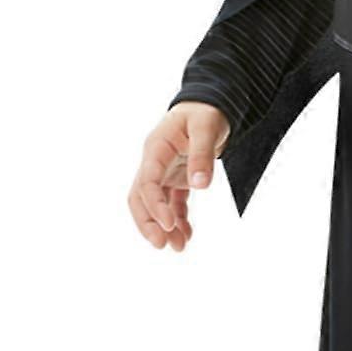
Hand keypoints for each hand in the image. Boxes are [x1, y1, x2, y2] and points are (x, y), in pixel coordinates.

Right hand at [127, 101, 229, 251]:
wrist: (210, 103)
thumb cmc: (205, 111)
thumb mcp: (206, 129)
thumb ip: (202, 156)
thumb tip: (200, 186)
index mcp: (156, 148)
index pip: (147, 182)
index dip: (154, 205)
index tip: (169, 224)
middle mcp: (155, 162)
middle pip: (141, 197)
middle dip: (148, 223)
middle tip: (162, 245)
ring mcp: (164, 171)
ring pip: (155, 203)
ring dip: (164, 226)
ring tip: (178, 247)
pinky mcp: (176, 177)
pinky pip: (173, 202)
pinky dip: (179, 219)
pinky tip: (187, 234)